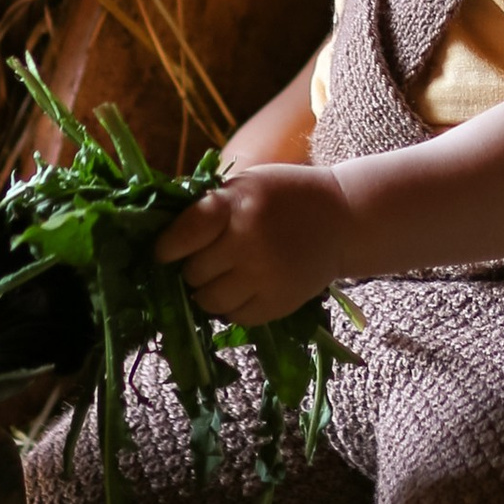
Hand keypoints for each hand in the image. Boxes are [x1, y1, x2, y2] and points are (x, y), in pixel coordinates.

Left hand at [158, 164, 354, 323]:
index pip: (183, 235)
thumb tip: (160, 239)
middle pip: (193, 272)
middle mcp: (247, 241)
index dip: (166, 248)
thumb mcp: (246, 186)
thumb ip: (209, 208)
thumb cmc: (285, 197)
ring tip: (222, 277)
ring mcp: (265, 275)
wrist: (343, 219)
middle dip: (193, 268)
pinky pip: (235, 317)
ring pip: (209, 301)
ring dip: (208, 292)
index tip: (164, 253)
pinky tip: (244, 288)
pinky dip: (232, 307)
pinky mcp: (279, 303)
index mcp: (235, 204)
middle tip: (206, 260)